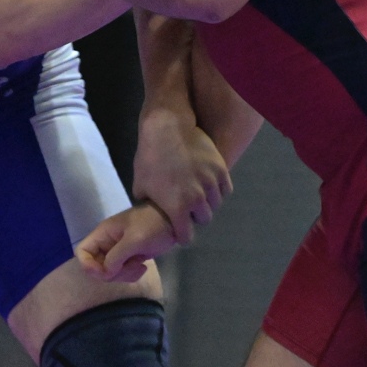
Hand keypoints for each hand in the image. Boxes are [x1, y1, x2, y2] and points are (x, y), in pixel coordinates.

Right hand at [75, 203, 179, 283]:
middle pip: (95, 266)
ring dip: (123, 275)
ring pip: (109, 272)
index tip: (105, 272)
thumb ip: (116, 256)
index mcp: (103, 233)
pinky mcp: (129, 258)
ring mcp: (118, 251)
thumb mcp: (134, 239)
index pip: (81, 251)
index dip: (88, 265)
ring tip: (140, 266)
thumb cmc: (153, 225)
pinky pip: (121, 273)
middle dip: (111, 273)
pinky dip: (130, 275)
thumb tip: (105, 272)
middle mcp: (106, 243)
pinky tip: (143, 267)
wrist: (174, 222)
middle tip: (129, 268)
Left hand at [133, 111, 230, 241]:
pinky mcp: (221, 169)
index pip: (186, 237)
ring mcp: (212, 183)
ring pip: (216, 204)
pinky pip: (225, 189)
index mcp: (178, 208)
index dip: (182, 235)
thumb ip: (148, 206)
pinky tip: (209, 184)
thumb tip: (150, 215)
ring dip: (208, 202)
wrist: (167, 129)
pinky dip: (219, 189)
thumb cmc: (149, 158)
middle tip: (188, 206)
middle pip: (204, 219)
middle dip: (195, 216)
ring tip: (198, 192)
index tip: (180, 230)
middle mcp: (198, 199)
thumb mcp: (140, 186)